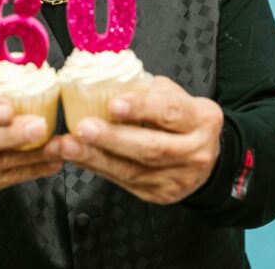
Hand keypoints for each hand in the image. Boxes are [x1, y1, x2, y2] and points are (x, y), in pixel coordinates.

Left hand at [50, 76, 223, 204]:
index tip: (114, 104)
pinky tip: (80, 157)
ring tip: (69, 145)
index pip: (170, 112)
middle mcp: (195, 152)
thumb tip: (106, 81)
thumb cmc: (183, 119)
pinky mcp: (160, 193)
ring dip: (96, 157)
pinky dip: (98, 168)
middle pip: (151, 148)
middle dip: (112, 138)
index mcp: (202, 119)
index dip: (141, 108)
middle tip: (83, 128)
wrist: (205, 156)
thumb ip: (148, 90)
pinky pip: (124, 182)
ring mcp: (178, 177)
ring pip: (133, 170)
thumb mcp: (175, 96)